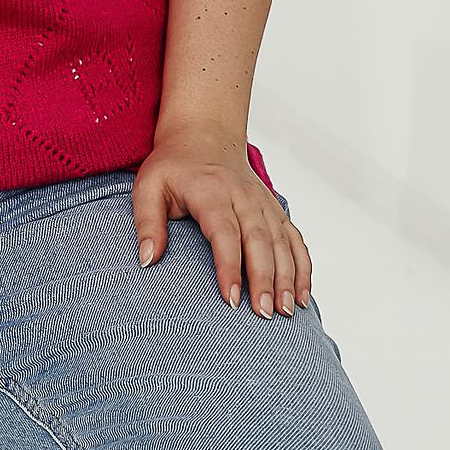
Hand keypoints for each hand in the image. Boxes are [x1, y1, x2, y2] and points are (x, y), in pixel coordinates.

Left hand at [131, 120, 312, 318]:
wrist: (204, 135)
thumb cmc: (173, 166)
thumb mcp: (148, 187)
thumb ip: (147, 222)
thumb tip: (147, 260)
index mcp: (211, 191)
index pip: (224, 232)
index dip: (229, 266)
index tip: (230, 299)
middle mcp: (242, 196)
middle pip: (259, 240)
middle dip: (264, 279)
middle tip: (264, 314)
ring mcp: (262, 203)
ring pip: (281, 242)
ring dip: (287, 277)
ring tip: (285, 311)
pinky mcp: (274, 209)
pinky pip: (294, 238)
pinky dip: (302, 266)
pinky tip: (301, 295)